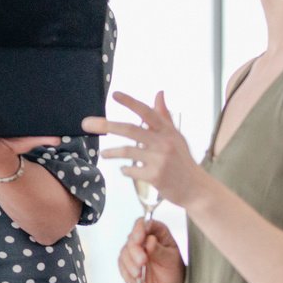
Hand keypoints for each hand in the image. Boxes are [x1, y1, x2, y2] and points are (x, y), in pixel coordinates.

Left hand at [85, 90, 205, 206]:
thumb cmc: (183, 161)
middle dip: (106, 125)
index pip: (148, 113)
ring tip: (104, 154)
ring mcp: (160, 160)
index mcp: (168, 132)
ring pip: (127, 151)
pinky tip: (124, 169)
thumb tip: (159, 93)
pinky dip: (124, 169)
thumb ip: (164, 116)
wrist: (196, 189)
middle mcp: (164, 143)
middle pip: (130, 130)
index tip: (114, 95)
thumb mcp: (176, 137)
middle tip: (86, 123)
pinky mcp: (155, 176)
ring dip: (111, 152)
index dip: (131, 103)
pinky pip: (131, 169)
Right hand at [119, 216, 186, 282]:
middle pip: (132, 238)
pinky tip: (136, 279)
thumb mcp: (171, 260)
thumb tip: (150, 240)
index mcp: (158, 233)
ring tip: (139, 274)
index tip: (140, 239)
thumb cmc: (174, 272)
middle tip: (142, 262)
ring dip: (130, 264)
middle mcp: (144, 239)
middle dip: (135, 251)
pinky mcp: (127, 263)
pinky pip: (121, 265)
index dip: (139, 229)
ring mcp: (134, 251)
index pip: (144, 223)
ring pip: (124, 252)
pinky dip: (127, 273)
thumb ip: (159, 250)